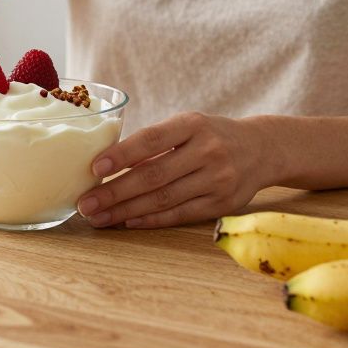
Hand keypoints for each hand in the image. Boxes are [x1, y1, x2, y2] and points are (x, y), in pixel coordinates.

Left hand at [76, 113, 269, 228]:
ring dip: (126, 211)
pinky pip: (179, 215)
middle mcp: (208, 151)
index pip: (152, 140)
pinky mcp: (222, 204)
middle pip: (154, 176)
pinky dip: (151, 220)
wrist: (262, 149)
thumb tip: (106, 165)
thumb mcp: (188, 125)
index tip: (95, 167)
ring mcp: (217, 179)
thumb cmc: (210, 135)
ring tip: (99, 218)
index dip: (122, 154)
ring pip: (163, 199)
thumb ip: (156, 142)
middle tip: (86, 203)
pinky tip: (128, 222)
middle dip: (115, 192)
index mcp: (193, 124)